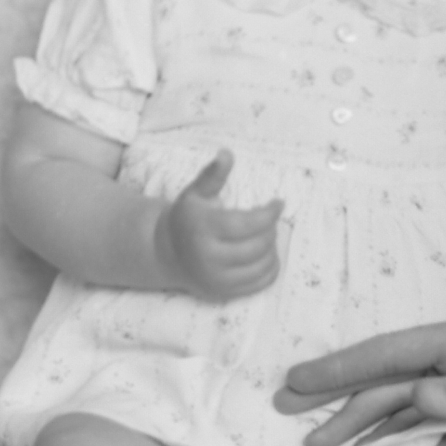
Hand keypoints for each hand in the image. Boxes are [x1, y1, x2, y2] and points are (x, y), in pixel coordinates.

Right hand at [154, 150, 281, 301]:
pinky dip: (270, 268)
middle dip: (270, 229)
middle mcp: (208, 256)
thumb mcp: (195, 193)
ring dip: (272, 248)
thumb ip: (212, 174)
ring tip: (264, 236)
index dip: (269, 213)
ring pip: (263, 265)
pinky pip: (261, 283)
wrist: (166, 253)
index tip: (279, 203)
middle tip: (267, 219)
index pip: (247, 223)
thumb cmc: (187, 218)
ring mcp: (217, 278)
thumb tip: (227, 153)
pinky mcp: (225, 292)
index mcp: (202, 228)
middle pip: (259, 245)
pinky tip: (264, 255)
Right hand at [275, 313, 445, 445]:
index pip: (391, 353)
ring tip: (311, 437)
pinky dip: (381, 426)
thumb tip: (415, 397)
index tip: (302, 379)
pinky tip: (358, 440)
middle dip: (331, 388)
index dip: (343, 367)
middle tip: (282, 400)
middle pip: (380, 371)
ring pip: (392, 394)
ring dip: (351, 415)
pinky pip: (412, 411)